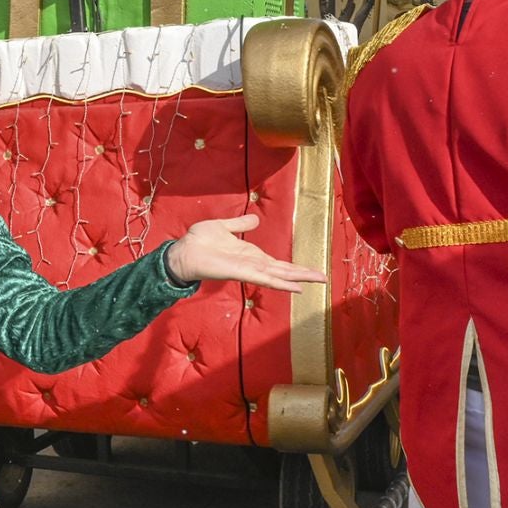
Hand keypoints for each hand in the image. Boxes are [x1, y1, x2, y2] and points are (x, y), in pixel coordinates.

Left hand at [165, 215, 328, 292]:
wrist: (182, 251)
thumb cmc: (199, 241)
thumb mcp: (223, 227)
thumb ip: (240, 224)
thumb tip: (256, 219)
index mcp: (250, 255)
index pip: (278, 263)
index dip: (295, 267)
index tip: (313, 271)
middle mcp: (252, 264)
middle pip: (284, 271)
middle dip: (304, 274)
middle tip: (325, 279)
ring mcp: (248, 269)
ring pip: (279, 276)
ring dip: (298, 278)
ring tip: (318, 281)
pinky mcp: (240, 272)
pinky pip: (264, 278)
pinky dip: (280, 283)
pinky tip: (294, 287)